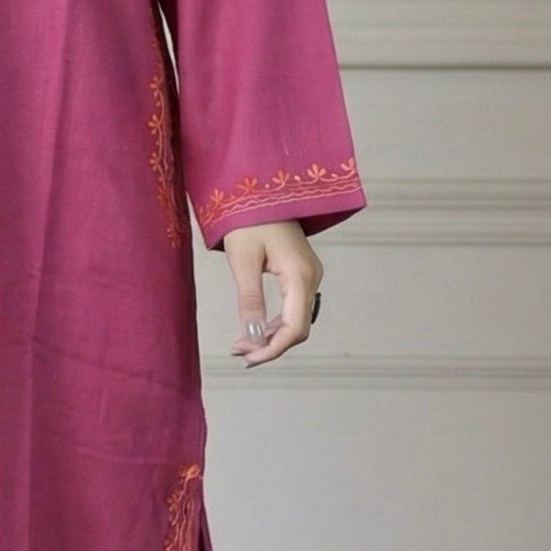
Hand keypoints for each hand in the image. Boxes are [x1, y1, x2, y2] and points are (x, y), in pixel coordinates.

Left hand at [223, 220, 321, 366]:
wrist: (262, 190)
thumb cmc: (248, 219)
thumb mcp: (243, 260)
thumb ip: (249, 300)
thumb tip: (251, 337)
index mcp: (299, 275)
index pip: (294, 327)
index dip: (274, 349)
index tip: (250, 360)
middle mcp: (311, 278)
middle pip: (297, 328)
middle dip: (269, 346)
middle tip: (239, 354)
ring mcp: (309, 276)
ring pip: (295, 320)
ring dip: (270, 337)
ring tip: (241, 345)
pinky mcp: (301, 274)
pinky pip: (293, 307)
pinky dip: (274, 323)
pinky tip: (254, 329)